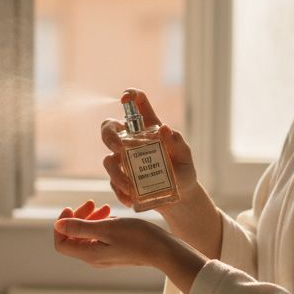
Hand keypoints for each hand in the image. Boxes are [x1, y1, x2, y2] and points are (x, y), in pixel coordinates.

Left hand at [53, 200, 164, 268]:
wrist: (163, 250)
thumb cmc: (137, 237)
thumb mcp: (107, 228)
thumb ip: (81, 227)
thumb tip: (57, 224)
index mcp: (89, 254)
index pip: (61, 243)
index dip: (61, 225)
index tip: (71, 208)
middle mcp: (94, 258)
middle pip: (74, 237)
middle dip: (78, 217)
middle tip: (91, 202)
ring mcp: (105, 256)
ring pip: (88, 235)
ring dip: (92, 218)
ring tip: (105, 207)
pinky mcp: (115, 251)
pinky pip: (100, 236)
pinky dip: (102, 223)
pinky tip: (112, 215)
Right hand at [101, 89, 198, 208]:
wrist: (181, 198)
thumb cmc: (183, 170)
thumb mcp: (185, 156)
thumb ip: (177, 142)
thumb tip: (164, 128)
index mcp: (148, 128)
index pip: (136, 104)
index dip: (130, 95)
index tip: (125, 99)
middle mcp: (131, 142)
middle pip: (109, 129)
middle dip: (109, 135)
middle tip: (119, 147)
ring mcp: (123, 162)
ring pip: (108, 160)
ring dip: (116, 172)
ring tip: (129, 186)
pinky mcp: (121, 181)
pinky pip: (113, 183)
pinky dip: (121, 191)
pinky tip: (131, 198)